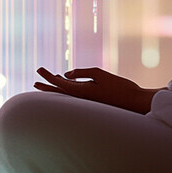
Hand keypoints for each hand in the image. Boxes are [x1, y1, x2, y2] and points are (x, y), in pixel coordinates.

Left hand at [34, 67, 164, 113]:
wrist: (136, 103)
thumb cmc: (120, 88)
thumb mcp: (101, 74)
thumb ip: (82, 73)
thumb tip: (66, 74)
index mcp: (82, 92)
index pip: (59, 84)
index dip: (47, 76)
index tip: (38, 69)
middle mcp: (83, 100)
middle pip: (59, 93)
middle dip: (47, 86)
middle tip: (35, 82)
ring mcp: (88, 103)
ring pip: (68, 94)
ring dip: (59, 87)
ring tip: (51, 79)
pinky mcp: (95, 103)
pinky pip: (77, 96)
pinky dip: (70, 89)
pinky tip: (70, 83)